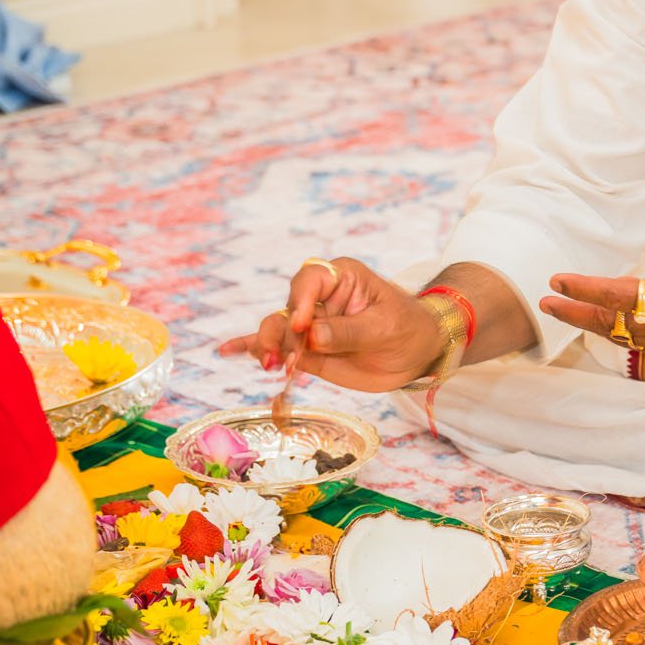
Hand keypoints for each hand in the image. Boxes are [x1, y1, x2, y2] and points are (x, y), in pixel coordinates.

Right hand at [219, 257, 442, 392]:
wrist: (418, 353)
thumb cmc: (407, 328)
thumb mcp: (384, 327)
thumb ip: (348, 331)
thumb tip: (310, 337)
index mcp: (340, 278)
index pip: (310, 278)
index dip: (301, 300)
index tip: (302, 326)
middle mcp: (320, 298)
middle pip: (287, 308)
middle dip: (281, 334)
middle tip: (286, 361)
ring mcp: (311, 325)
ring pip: (278, 330)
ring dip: (268, 347)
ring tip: (272, 366)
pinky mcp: (307, 350)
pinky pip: (278, 347)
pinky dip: (252, 348)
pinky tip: (227, 351)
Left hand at [540, 211, 644, 363]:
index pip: (617, 295)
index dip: (583, 289)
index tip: (557, 280)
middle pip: (609, 323)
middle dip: (573, 314)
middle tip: (543, 304)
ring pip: (622, 338)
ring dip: (590, 326)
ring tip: (566, 314)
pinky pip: (640, 347)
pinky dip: (616, 337)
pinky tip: (606, 328)